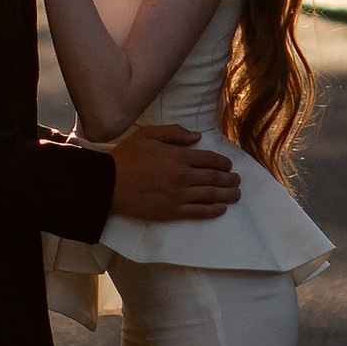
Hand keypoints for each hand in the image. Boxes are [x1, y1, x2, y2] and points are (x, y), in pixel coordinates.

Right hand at [109, 120, 240, 222]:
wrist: (109, 183)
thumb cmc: (127, 157)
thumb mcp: (148, 134)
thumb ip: (174, 133)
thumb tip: (197, 137)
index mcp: (178, 156)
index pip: (209, 159)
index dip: (222, 162)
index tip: (229, 164)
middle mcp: (182, 176)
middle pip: (213, 178)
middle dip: (229, 179)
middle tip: (237, 180)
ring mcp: (178, 195)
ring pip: (210, 195)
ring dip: (226, 195)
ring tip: (236, 194)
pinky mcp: (171, 211)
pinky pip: (198, 212)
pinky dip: (212, 210)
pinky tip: (221, 209)